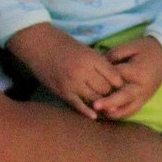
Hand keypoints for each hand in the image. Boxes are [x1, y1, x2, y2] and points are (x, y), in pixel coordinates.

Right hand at [7, 24, 123, 118]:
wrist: (40, 45)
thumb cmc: (65, 45)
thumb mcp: (86, 49)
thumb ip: (99, 63)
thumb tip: (114, 77)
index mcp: (92, 58)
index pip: (114, 76)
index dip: (119, 83)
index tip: (121, 86)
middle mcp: (84, 71)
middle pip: (105, 89)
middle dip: (110, 93)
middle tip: (114, 97)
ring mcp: (72, 83)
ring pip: (94, 99)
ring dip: (100, 102)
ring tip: (105, 105)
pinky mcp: (62, 92)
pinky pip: (78, 106)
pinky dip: (87, 112)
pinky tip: (94, 116)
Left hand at [96, 36, 161, 119]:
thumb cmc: (146, 49)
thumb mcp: (131, 46)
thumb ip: (114, 54)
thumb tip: (98, 64)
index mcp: (138, 71)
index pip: (118, 77)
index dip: (104, 77)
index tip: (91, 78)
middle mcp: (142, 87)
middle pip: (124, 97)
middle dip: (108, 103)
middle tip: (94, 106)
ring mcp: (144, 96)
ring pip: (127, 110)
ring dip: (112, 112)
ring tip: (98, 111)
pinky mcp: (144, 101)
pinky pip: (131, 112)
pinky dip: (119, 114)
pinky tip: (107, 113)